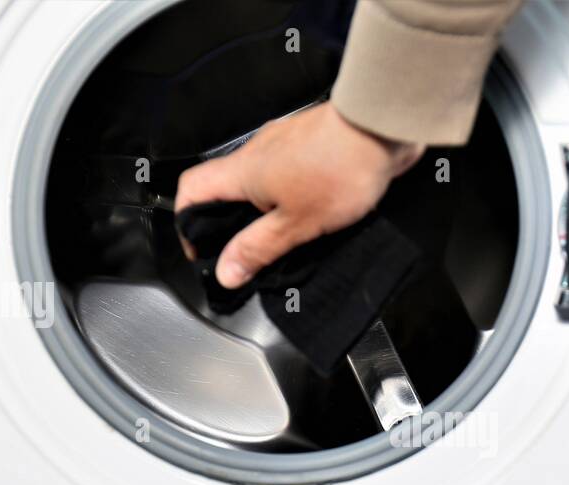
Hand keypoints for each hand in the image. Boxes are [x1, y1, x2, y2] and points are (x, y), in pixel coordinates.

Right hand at [175, 102, 424, 287]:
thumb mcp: (295, 223)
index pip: (191, 190)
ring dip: (264, 211)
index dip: (187, 223)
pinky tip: (313, 214)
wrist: (382, 127)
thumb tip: (226, 272)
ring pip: (260, 182)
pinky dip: (291, 197)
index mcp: (243, 171)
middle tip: (247, 254)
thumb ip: (258, 248)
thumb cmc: (339, 169)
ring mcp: (285, 145)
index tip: (203, 252)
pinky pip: (289, 175)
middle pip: (225, 188)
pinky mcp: (312, 146)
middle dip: (230, 224)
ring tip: (284, 240)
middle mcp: (258, 153)